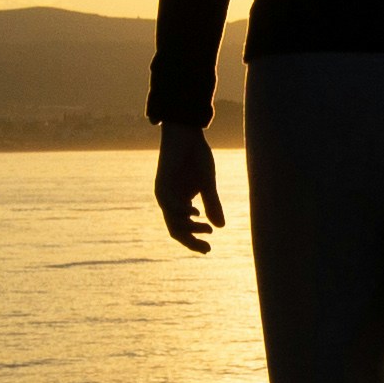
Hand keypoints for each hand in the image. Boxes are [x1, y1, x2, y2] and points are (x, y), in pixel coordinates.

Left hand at [155, 121, 224, 252]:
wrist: (186, 133)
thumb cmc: (195, 156)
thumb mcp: (208, 184)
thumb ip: (212, 204)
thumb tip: (221, 227)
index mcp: (179, 203)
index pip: (183, 230)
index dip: (194, 242)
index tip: (209, 249)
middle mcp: (169, 202)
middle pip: (176, 231)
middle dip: (191, 242)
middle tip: (208, 247)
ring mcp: (164, 194)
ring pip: (172, 221)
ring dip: (189, 228)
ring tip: (206, 230)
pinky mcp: (162, 183)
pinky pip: (170, 204)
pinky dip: (182, 211)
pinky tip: (195, 212)